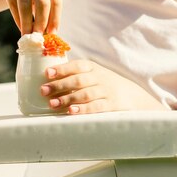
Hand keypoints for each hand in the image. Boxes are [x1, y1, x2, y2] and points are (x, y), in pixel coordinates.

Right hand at [0, 0, 62, 34]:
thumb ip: (46, 4)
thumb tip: (50, 31)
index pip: (56, 0)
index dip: (55, 19)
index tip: (53, 33)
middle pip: (42, 3)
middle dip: (42, 22)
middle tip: (40, 37)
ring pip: (25, 6)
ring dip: (27, 24)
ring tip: (28, 36)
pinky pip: (13, 5)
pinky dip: (18, 19)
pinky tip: (21, 28)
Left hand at [40, 60, 166, 113]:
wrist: (133, 96)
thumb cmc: (104, 85)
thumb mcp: (93, 75)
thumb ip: (75, 75)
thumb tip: (47, 79)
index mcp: (93, 68)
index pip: (77, 65)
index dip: (62, 69)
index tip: (47, 73)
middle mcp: (100, 77)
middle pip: (78, 80)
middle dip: (59, 85)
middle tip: (43, 91)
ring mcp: (107, 91)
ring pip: (85, 93)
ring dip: (67, 99)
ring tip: (52, 104)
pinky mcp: (112, 105)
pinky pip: (96, 106)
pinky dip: (83, 109)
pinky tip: (71, 111)